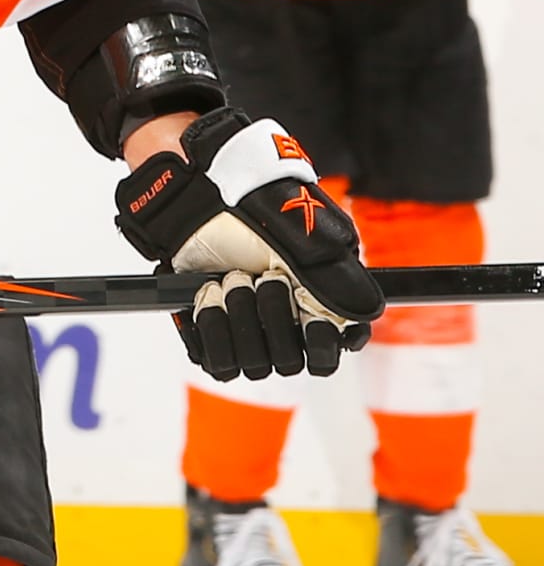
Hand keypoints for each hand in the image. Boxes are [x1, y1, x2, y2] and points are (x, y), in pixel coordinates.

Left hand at [115, 107, 382, 380]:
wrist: (203, 199)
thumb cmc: (262, 212)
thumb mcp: (312, 234)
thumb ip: (341, 278)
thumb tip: (364, 317)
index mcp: (316, 308)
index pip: (327, 356)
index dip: (320, 346)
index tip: (309, 319)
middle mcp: (284, 329)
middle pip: (289, 363)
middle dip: (272, 315)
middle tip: (261, 276)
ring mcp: (248, 335)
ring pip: (254, 366)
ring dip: (240, 318)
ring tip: (230, 278)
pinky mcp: (212, 338)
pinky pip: (218, 363)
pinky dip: (212, 329)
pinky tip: (209, 293)